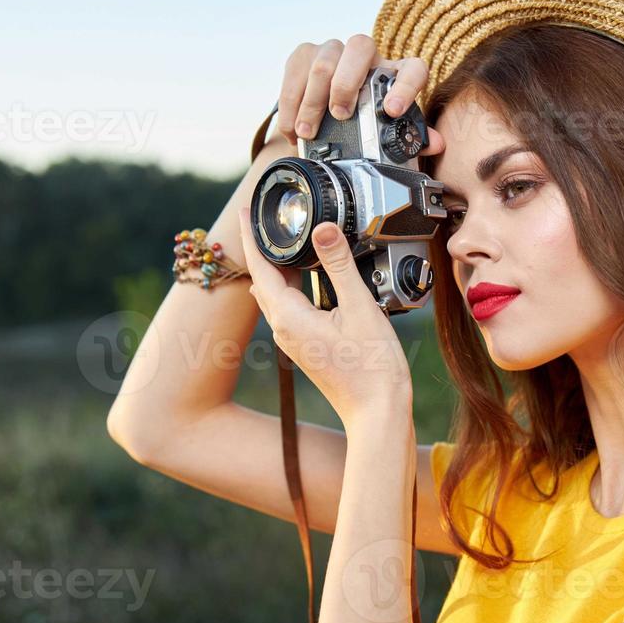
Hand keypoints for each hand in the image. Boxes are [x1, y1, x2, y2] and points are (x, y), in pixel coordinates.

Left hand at [237, 205, 411, 427]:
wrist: (377, 412)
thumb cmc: (372, 368)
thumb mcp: (360, 307)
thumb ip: (340, 265)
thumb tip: (322, 228)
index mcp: (289, 317)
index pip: (260, 267)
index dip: (250, 235)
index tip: (245, 210)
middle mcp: (284, 329)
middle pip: (264, 279)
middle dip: (262, 247)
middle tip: (265, 217)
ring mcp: (294, 340)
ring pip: (276, 294)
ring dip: (278, 267)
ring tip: (286, 239)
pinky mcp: (307, 346)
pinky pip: (290, 307)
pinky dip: (292, 284)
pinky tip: (308, 276)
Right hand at [276, 34, 445, 152]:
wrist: (326, 116)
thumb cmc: (363, 123)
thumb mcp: (386, 133)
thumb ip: (412, 138)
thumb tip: (436, 143)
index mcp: (395, 74)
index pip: (412, 69)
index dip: (405, 86)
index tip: (392, 111)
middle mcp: (367, 56)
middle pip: (360, 47)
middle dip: (347, 82)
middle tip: (340, 115)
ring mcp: (334, 51)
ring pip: (324, 61)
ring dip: (313, 100)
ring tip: (308, 132)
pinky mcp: (305, 54)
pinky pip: (296, 70)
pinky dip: (291, 103)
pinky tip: (291, 128)